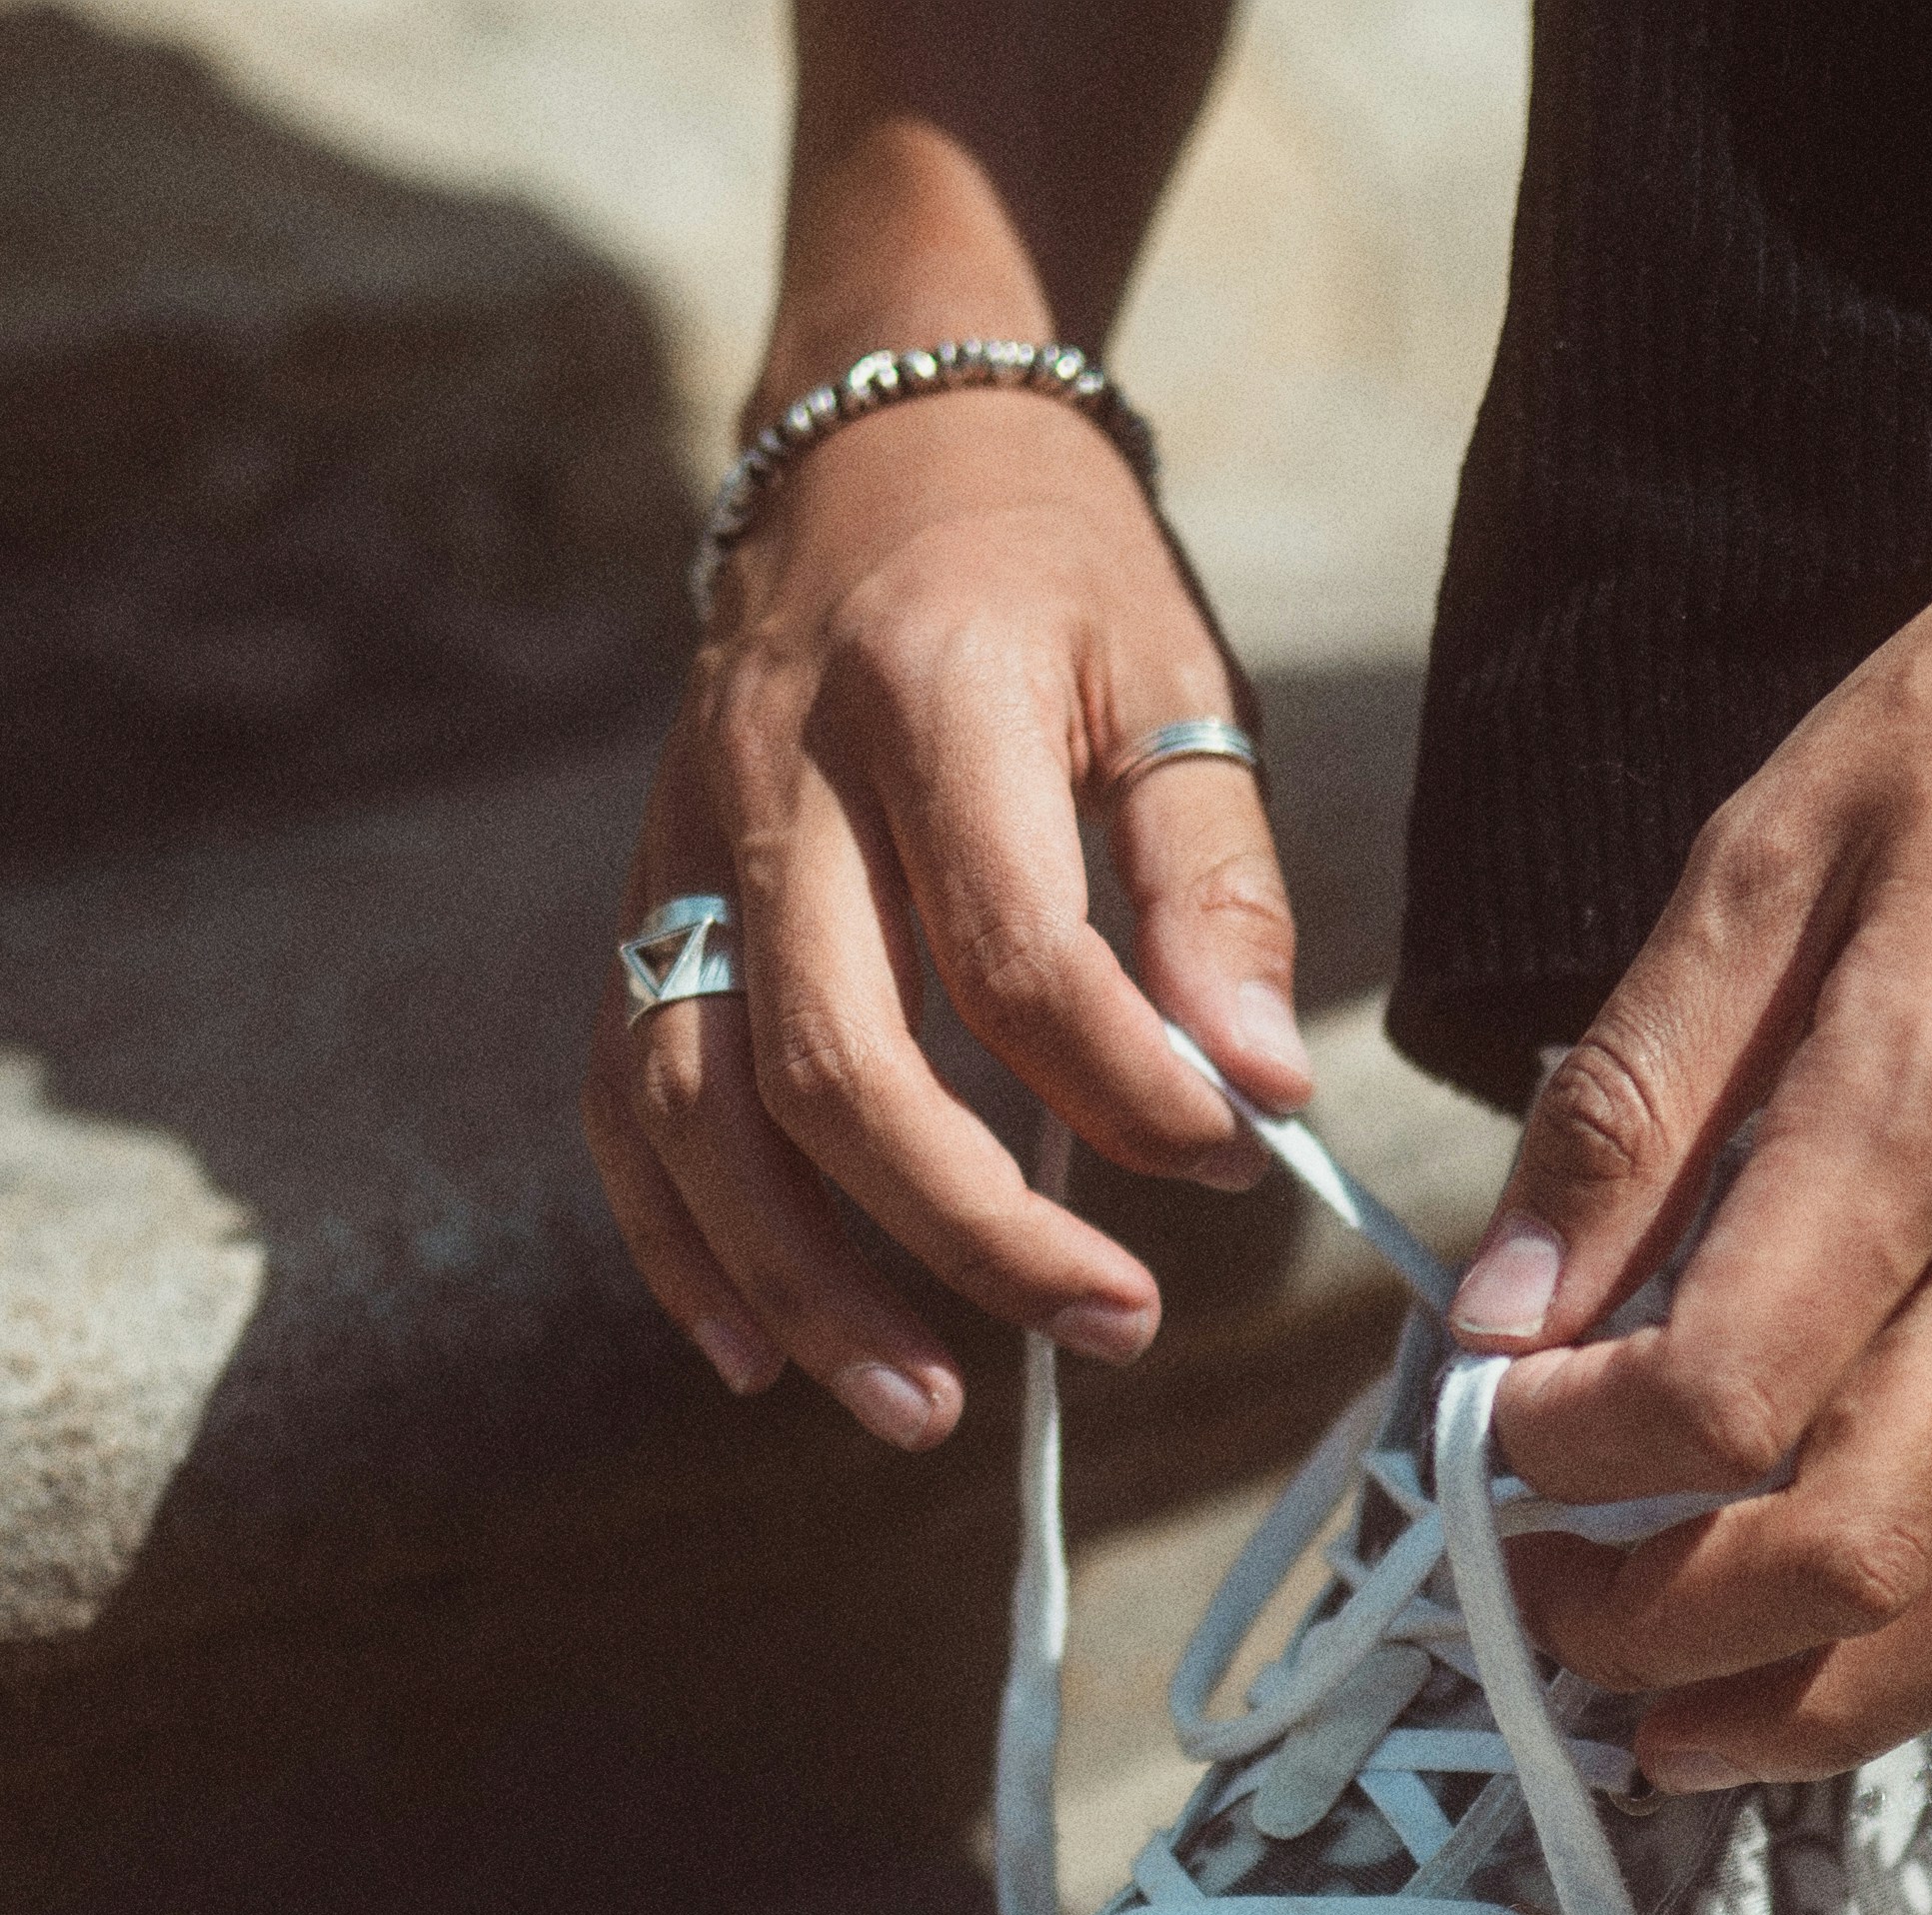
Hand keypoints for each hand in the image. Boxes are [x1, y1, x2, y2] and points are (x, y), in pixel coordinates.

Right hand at [584, 386, 1310, 1447]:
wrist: (871, 436)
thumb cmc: (1050, 576)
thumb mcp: (1172, 681)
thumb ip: (1213, 886)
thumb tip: (1260, 1086)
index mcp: (928, 701)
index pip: (1015, 954)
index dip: (1129, 1089)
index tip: (1236, 1158)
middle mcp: (775, 780)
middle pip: (837, 1060)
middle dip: (972, 1231)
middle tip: (1115, 1329)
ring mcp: (682, 845)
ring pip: (697, 1104)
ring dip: (803, 1281)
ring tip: (921, 1411)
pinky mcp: (643, 895)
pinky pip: (621, 1090)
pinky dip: (676, 1237)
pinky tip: (755, 1351)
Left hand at [1447, 482, 1931, 1834]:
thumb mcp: (1755, 854)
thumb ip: (1626, 1106)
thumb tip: (1499, 1316)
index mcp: (1929, 1099)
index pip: (1720, 1387)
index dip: (1569, 1460)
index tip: (1485, 1444)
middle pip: (1854, 1533)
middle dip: (1662, 1622)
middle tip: (1543, 1614)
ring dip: (1839, 1709)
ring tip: (1692, 1743)